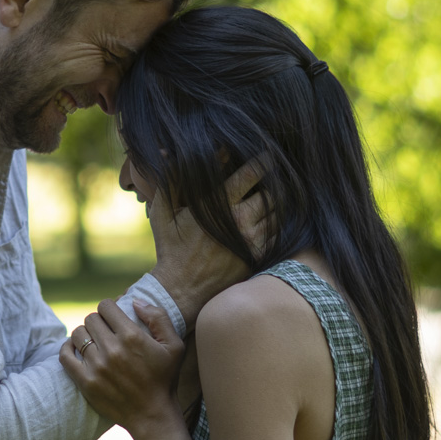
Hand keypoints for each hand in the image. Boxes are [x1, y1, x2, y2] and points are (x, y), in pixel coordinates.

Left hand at [60, 299, 185, 434]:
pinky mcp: (85, 381)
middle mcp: (113, 349)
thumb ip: (158, 317)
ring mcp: (97, 366)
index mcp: (132, 336)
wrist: (152, 415)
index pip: (106, 306)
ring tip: (94, 342)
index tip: (113, 317)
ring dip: (84, 335)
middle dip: (98, 322)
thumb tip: (134, 301)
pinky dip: (67, 348)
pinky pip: (64, 355)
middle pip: (90, 319)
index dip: (109, 308)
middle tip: (106, 332)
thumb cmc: (165, 379)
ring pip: (77, 334)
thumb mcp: (175, 345)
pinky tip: (76, 349)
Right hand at [150, 158, 269, 327]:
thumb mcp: (163, 212)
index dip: (263, 161)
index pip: (251, 173)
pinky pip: (277, 235)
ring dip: (275, 205)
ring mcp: (251, 240)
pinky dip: (275, 226)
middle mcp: (240, 220)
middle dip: (271, 184)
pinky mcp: (257, 257)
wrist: (181, 290)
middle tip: (270, 180)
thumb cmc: (170, 249)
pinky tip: (266, 223)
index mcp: (219, 205)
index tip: (268, 154)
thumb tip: (166, 150)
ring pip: (277, 214)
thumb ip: (169, 179)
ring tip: (270, 200)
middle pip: (271, 193)